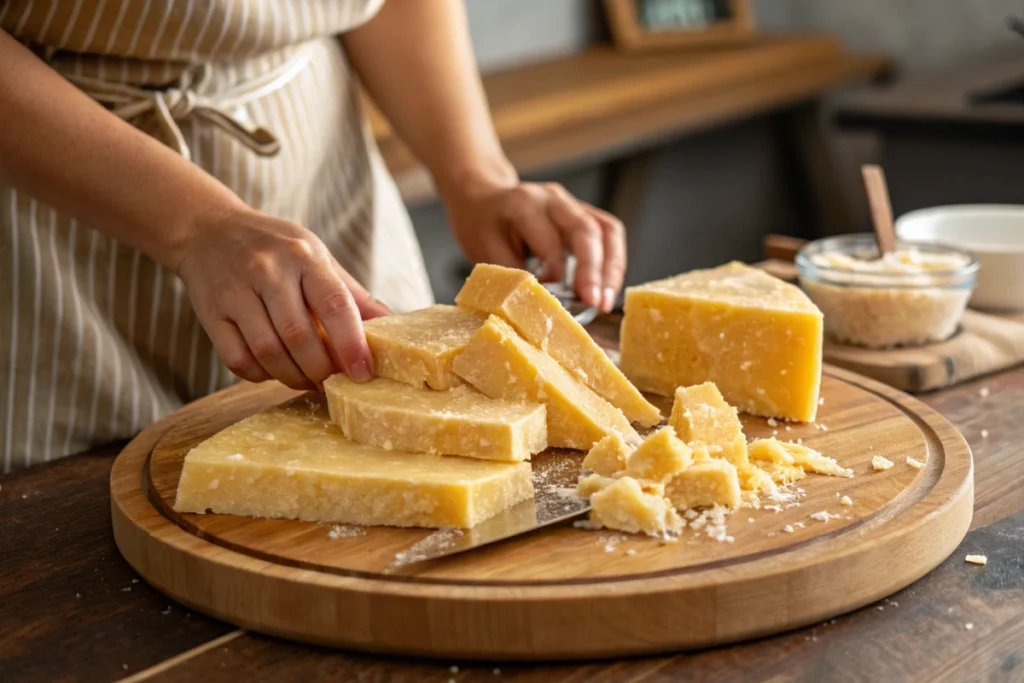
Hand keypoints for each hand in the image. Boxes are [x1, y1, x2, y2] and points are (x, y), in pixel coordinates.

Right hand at [175, 206, 389, 389]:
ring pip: (268, 352)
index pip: (333, 303)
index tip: (363, 372)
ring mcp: (235, 292)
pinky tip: (273, 370)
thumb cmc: (276, 248)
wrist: (208, 230)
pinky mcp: (211, 313)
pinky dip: (261, 375)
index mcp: (303, 256)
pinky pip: (238, 359)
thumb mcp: (317, 257)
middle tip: (332, 381)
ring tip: (307, 380)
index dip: (351, 343)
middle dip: (321, 369)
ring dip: (292, 377)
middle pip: (299, 336)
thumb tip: (394, 326)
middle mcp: (268, 271)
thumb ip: (352, 294)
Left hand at [445, 180, 626, 312]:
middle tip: (595, 304)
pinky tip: (606, 288)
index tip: (555, 303)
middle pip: (586, 231)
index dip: (556, 276)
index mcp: (524, 204)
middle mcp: (553, 199)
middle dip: (594, 271)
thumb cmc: (481, 227)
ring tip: (605, 301)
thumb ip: (515, 275)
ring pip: (607, 231)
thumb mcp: (485, 251)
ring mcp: (573, 203)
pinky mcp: (585, 212)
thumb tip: (543, 305)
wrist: (483, 199)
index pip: (550, 242)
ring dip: (611, 269)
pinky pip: (609, 234)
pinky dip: (612, 262)